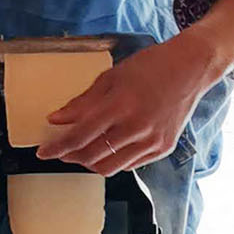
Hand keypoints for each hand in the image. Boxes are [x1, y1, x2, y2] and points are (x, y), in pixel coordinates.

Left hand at [36, 36, 221, 175]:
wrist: (190, 68)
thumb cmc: (149, 66)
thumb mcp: (111, 77)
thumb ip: (83, 102)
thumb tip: (56, 119)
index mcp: (121, 105)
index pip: (80, 136)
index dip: (58, 147)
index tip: (43, 152)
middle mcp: (137, 127)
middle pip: (92, 155)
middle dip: (70, 156)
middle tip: (60, 150)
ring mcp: (152, 141)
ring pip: (110, 167)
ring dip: (89, 162)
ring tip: (81, 151)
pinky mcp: (163, 148)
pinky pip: (129, 164)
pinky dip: (112, 160)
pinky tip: (106, 148)